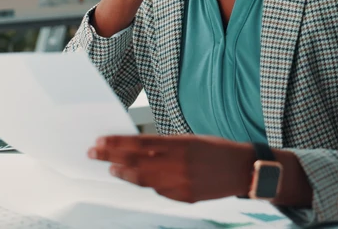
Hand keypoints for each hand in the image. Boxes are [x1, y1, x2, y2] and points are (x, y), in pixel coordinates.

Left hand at [89, 135, 254, 202]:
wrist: (242, 170)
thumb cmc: (216, 150)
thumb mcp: (191, 139)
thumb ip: (165, 144)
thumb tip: (136, 146)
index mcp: (180, 144)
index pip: (139, 143)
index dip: (117, 143)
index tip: (100, 141)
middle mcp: (179, 164)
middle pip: (136, 162)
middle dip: (111, 157)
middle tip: (94, 153)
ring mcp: (181, 183)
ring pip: (144, 180)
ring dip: (124, 173)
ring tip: (111, 168)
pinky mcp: (185, 197)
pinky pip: (159, 191)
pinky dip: (146, 184)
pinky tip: (136, 179)